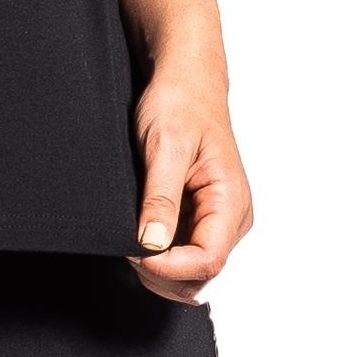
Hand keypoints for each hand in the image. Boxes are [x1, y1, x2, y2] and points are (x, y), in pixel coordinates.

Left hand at [124, 63, 253, 304]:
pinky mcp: (200, 216)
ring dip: (160, 267)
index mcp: (230, 201)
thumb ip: (160, 196)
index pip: (208, 260)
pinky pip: (184, 252)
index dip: (169, 266)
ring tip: (130, 237)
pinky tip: (138, 232)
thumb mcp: (165, 145)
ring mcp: (216, 220)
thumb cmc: (180, 103)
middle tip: (125, 243)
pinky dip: (160, 255)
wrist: (185, 80)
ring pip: (192, 271)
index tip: (133, 250)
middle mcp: (231, 218)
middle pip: (201, 275)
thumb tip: (152, 244)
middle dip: (162, 271)